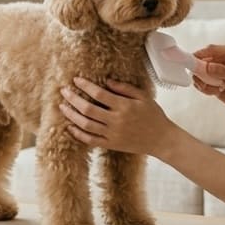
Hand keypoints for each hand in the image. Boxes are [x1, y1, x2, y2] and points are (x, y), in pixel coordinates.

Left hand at [60, 77, 175, 155]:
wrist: (161, 139)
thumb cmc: (153, 115)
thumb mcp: (143, 97)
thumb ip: (124, 88)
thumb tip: (106, 81)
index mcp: (124, 107)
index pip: (99, 94)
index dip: (86, 86)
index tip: (76, 80)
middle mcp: (116, 121)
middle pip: (88, 109)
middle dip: (73, 99)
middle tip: (64, 91)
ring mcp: (112, 134)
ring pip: (86, 125)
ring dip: (71, 115)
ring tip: (63, 106)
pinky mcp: (111, 144)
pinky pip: (90, 140)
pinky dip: (78, 134)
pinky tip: (70, 126)